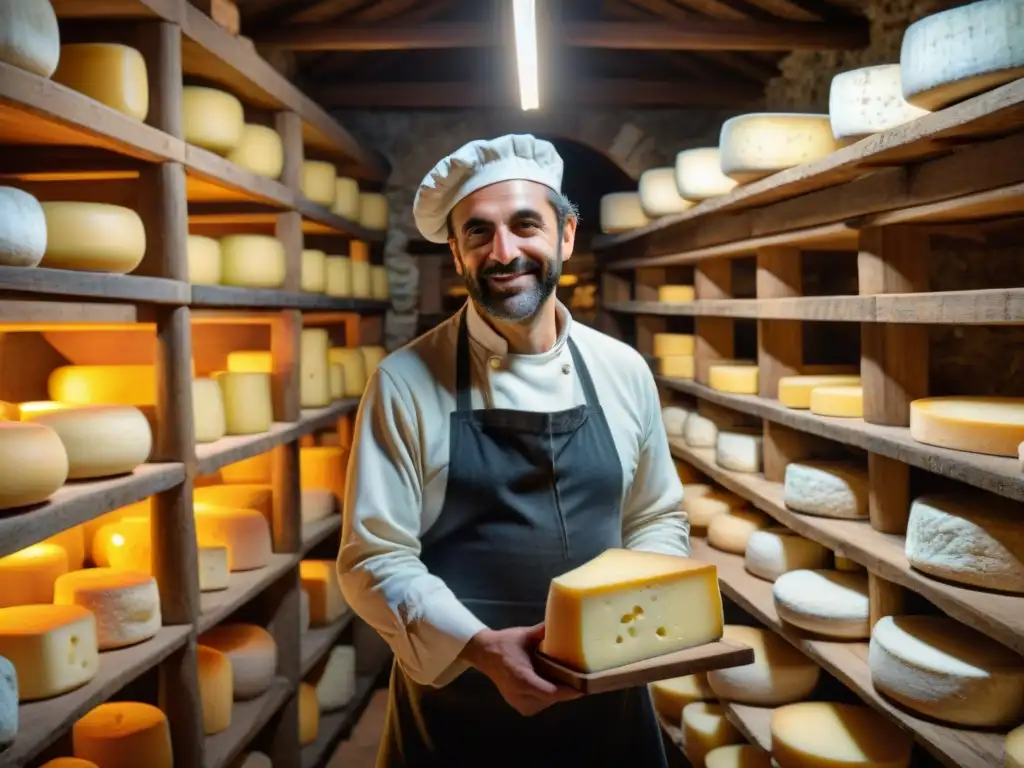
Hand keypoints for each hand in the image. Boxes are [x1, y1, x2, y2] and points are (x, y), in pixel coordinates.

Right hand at [460, 623, 581, 715]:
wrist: (485, 654)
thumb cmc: (506, 643)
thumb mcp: (525, 635)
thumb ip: (543, 631)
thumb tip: (564, 622)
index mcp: (523, 678)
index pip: (551, 692)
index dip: (569, 691)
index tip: (585, 685)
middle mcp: (521, 695)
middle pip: (553, 698)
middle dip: (568, 689)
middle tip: (581, 676)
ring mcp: (519, 703)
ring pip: (548, 702)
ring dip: (558, 692)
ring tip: (568, 677)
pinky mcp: (520, 706)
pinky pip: (541, 703)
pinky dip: (548, 694)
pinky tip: (552, 681)